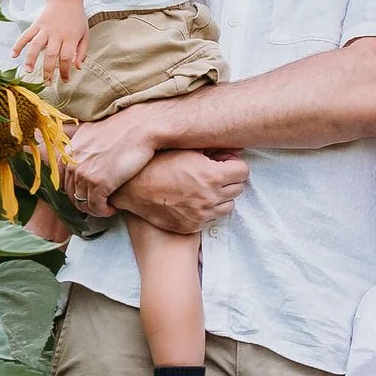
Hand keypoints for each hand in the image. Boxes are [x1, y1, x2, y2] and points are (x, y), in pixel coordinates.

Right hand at [13, 0, 88, 81]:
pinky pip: (26, 35)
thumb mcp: (85, 34)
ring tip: (27, 72)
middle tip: (46, 83)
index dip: (65, 71)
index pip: (66, 57)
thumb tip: (77, 67)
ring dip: (30, 59)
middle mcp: (56, 34)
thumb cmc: (77, 19)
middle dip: (48, 71)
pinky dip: (18, 45)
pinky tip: (13, 55)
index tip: (64, 81)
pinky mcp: (36, 24)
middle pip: (50, 55)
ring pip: (36, 46)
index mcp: (70, 37)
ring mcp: (45, 29)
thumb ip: (82, 51)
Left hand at [61, 103, 164, 215]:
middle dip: (85, 202)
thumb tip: (80, 155)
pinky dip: (104, 211)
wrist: (141, 127)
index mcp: (70, 152)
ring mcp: (84, 174)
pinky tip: (113, 208)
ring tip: (106, 207)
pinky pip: (96, 207)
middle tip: (99, 204)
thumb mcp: (93, 132)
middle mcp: (73, 163)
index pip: (63, 181)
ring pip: (82, 203)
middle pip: (72, 194)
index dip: (75, 191)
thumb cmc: (123, 129)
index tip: (87, 194)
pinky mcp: (98, 183)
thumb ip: (82, 145)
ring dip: (94, 209)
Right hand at [110, 148, 247, 233]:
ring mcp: (201, 215)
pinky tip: (192, 200)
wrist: (132, 188)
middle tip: (213, 174)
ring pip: (227, 207)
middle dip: (229, 180)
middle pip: (238, 189)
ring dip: (220, 197)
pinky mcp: (192, 227)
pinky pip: (211, 219)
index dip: (234, 165)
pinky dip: (206, 210)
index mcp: (212, 176)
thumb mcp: (187, 150)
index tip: (224, 163)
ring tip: (203, 188)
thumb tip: (237, 148)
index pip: (243, 172)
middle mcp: (210, 198)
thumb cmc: (157, 164)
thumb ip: (214, 150)